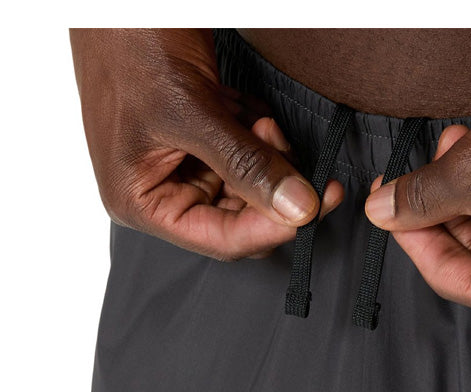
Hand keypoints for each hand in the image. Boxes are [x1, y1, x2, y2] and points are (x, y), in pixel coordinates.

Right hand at [70, 29, 342, 259]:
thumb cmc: (129, 43)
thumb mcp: (191, 110)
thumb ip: (246, 164)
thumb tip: (297, 209)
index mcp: (142, 202)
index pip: (221, 240)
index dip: (270, 229)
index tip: (312, 208)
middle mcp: (163, 192)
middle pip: (241, 218)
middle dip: (272, 189)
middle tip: (297, 160)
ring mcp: (185, 166)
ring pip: (250, 188)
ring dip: (268, 158)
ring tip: (261, 120)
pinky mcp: (204, 141)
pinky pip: (248, 156)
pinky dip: (260, 137)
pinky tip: (249, 110)